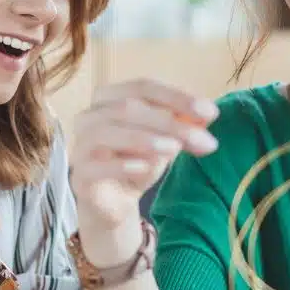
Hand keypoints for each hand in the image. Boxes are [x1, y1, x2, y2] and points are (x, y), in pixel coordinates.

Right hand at [70, 78, 220, 234]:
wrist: (115, 202)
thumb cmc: (137, 161)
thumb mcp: (167, 141)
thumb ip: (184, 126)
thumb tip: (208, 115)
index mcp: (109, 98)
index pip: (143, 87)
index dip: (177, 97)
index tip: (210, 112)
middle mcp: (90, 116)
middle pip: (128, 107)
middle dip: (169, 122)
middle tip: (202, 139)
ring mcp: (81, 144)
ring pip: (107, 131)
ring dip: (145, 138)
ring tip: (174, 149)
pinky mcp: (79, 174)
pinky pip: (94, 165)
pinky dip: (121, 164)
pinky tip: (145, 167)